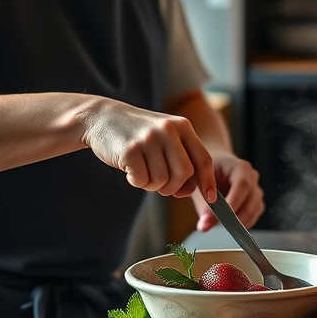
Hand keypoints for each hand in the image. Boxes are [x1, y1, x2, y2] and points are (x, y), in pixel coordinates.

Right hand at [82, 99, 215, 201]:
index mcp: (182, 126)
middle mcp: (168, 130)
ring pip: (162, 180)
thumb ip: (182, 159)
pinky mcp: (129, 149)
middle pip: (184, 173)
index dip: (208, 182)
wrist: (104, 117)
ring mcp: (149, 138)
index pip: (203, 159)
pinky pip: (141, 180)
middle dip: (174, 187)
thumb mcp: (166, 137)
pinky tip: (130, 168)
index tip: (211, 200)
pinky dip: (136, 181)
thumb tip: (193, 190)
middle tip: (161, 185)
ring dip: (152, 184)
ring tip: (142, 169)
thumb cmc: (140, 134)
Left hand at [190, 154, 263, 231]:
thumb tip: (204, 225)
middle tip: (215, 224)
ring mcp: (256, 189)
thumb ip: (202, 204)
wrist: (213, 166)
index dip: (233, 201)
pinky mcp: (256, 201)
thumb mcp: (200, 183)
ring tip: (218, 224)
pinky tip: (227, 224)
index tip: (220, 216)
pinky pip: (254, 215)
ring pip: (254, 210)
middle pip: (251, 200)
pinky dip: (241, 223)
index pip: (242, 184)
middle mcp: (252, 177)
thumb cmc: (206, 171)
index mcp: (239, 166)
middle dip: (234, 216)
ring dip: (238, 222)